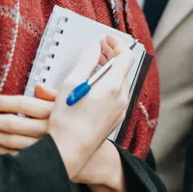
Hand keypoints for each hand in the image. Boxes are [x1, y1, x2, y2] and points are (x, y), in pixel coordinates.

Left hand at [0, 37, 119, 154]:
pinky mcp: (39, 162)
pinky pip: (13, 156)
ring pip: (9, 142)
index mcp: (56, 114)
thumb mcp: (76, 107)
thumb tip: (39, 87)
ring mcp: (43, 149)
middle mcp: (49, 132)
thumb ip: (56, 97)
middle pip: (13, 126)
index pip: (25, 106)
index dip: (3, 103)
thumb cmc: (84, 129)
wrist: (96, 159)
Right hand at [48, 36, 135, 179]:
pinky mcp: (114, 119)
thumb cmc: (66, 120)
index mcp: (113, 87)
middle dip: (112, 56)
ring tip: (95, 64)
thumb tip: (95, 48)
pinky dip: (108, 84)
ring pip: (120, 82)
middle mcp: (121, 98)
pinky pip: (117, 95)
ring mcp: (119, 110)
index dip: (117, 44)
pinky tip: (93, 84)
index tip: (106, 39)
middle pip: (124, 69)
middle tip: (99, 49)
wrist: (69, 152)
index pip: (126, 57)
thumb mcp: (71, 84)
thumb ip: (86, 63)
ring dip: (110, 70)